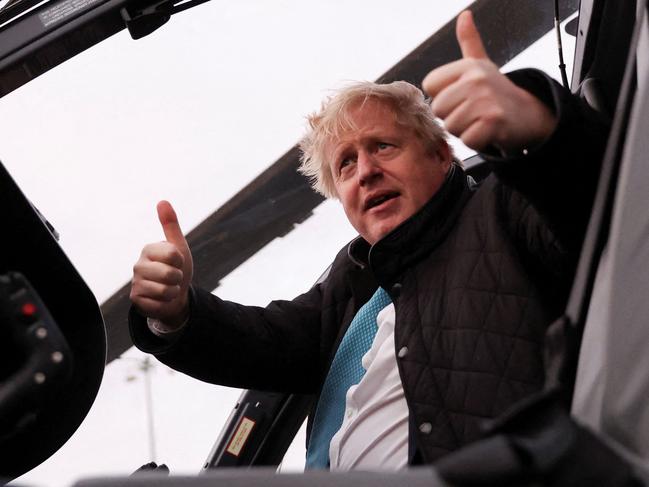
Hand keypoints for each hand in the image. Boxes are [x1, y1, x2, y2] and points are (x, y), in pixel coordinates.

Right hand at [130, 200, 192, 326]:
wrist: (175, 295)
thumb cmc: (177, 268)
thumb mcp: (179, 247)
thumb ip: (171, 225)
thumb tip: (162, 201)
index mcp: (148, 249)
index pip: (173, 254)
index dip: (181, 261)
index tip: (177, 262)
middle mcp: (138, 265)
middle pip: (170, 274)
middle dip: (178, 278)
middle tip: (173, 277)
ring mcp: (135, 283)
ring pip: (166, 290)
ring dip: (173, 292)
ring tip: (168, 288)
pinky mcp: (136, 300)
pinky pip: (159, 304)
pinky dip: (165, 304)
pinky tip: (160, 300)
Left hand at [422, 10, 556, 152]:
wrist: (528, 114)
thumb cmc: (497, 92)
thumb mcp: (481, 64)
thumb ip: (469, 42)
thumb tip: (465, 16)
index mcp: (468, 66)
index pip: (429, 85)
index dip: (442, 96)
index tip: (460, 96)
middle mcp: (476, 80)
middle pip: (438, 109)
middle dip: (452, 116)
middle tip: (472, 112)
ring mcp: (486, 100)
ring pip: (451, 127)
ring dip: (464, 130)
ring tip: (479, 121)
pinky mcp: (493, 122)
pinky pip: (467, 140)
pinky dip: (476, 141)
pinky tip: (487, 131)